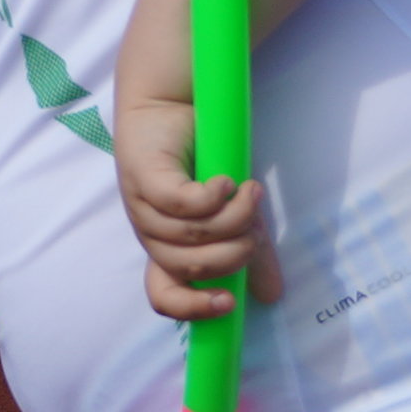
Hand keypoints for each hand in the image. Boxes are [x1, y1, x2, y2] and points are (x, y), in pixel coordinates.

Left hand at [116, 93, 282, 323]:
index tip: (230, 303)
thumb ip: (250, 252)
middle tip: (253, 225)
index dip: (192, 309)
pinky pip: (183, 204)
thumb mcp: (233, 213)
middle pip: (190, 268)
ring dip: (234, 218)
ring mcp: (140, 204)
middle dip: (233, 254)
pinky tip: (224, 180)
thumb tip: (270, 295)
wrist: (169, 102)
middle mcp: (149, 230)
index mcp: (165, 246)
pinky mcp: (143, 176)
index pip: (162, 295)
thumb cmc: (201, 160)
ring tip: (249, 192)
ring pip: (192, 235)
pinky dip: (214, 196)